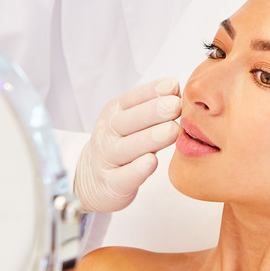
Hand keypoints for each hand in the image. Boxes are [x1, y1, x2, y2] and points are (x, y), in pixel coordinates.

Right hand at [74, 78, 181, 211]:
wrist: (93, 179)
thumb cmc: (122, 144)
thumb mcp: (131, 121)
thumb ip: (152, 108)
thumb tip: (176, 90)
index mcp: (114, 113)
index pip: (131, 98)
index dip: (151, 92)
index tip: (173, 86)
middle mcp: (107, 133)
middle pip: (129, 121)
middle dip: (153, 111)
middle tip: (175, 105)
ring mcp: (107, 159)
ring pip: (127, 148)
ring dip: (150, 138)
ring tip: (172, 130)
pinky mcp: (111, 184)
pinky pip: (124, 176)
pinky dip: (137, 170)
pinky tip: (152, 161)